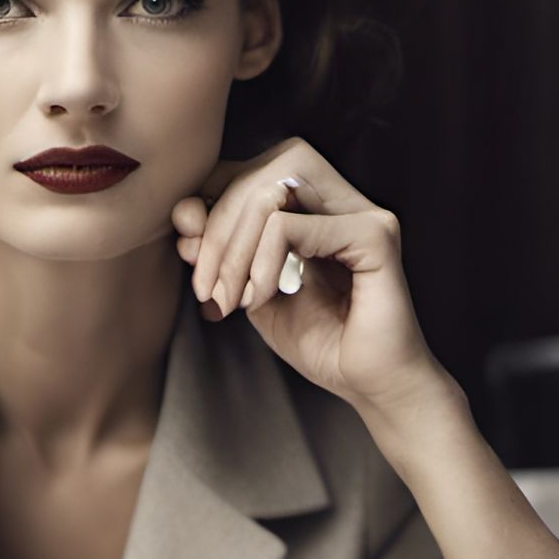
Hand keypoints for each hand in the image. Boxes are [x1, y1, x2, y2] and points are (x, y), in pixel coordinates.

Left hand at [169, 136, 450, 417]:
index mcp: (314, 207)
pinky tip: (263, 298)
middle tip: (208, 287)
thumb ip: (220, 251)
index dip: (209, 201)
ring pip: (270, 192)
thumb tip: (184, 212)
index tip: (190, 253)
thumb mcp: (250, 293)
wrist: (371, 387)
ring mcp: (361, 212)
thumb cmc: (322, 343)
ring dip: (234, 248)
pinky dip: (262, 264)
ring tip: (233, 298)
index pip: (250, 171)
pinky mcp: (374, 234)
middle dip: (216, 227)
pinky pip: (289, 226)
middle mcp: (340, 200)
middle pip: (259, 172)